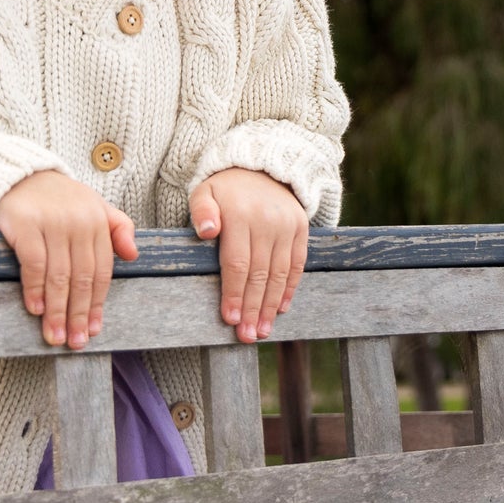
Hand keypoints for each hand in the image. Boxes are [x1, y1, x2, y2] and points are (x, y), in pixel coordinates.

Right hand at [0, 170, 137, 348]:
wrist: (20, 174)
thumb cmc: (58, 198)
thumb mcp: (94, 206)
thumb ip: (117, 227)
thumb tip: (134, 254)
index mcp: (98, 221)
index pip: (102, 271)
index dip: (98, 304)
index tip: (94, 329)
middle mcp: (78, 222)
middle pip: (82, 278)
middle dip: (79, 314)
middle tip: (75, 341)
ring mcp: (52, 222)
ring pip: (59, 276)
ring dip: (57, 311)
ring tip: (55, 335)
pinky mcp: (26, 223)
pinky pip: (34, 263)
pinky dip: (35, 289)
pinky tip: (36, 308)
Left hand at [189, 168, 308, 343]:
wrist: (261, 166)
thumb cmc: (225, 188)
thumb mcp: (204, 191)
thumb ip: (202, 211)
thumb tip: (207, 232)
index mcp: (241, 215)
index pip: (237, 263)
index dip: (233, 293)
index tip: (230, 319)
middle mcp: (267, 221)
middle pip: (260, 274)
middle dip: (253, 308)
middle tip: (247, 336)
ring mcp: (287, 226)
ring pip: (280, 274)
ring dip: (271, 306)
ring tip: (263, 331)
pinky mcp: (301, 229)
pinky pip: (298, 264)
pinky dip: (290, 289)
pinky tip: (281, 310)